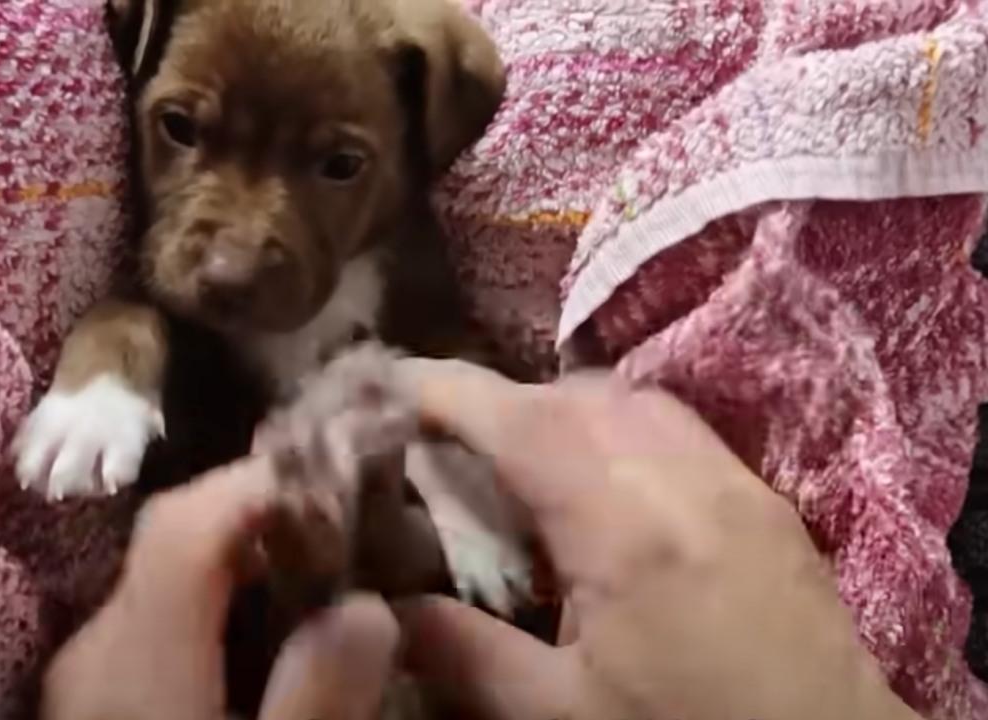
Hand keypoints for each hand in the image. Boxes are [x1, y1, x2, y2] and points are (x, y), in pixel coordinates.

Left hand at [40, 457, 398, 719]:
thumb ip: (319, 700)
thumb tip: (367, 607)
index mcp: (135, 662)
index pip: (183, 527)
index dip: (257, 482)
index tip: (340, 474)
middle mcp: (96, 653)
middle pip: (174, 544)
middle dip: (263, 516)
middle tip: (351, 525)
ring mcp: (88, 681)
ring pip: (166, 583)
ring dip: (243, 560)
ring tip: (324, 572)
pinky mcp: (96, 704)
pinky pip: (159, 625)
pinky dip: (218, 606)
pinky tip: (270, 639)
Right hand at [393, 358, 920, 719]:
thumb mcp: (561, 716)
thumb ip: (465, 652)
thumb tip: (388, 604)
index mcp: (625, 529)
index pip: (523, 423)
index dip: (449, 392)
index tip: (391, 386)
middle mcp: (685, 480)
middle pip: (576, 395)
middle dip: (501, 400)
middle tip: (446, 440)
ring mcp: (735, 482)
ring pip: (634, 399)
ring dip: (564, 408)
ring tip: (521, 459)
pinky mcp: (766, 500)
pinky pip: (678, 426)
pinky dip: (619, 426)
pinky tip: (604, 482)